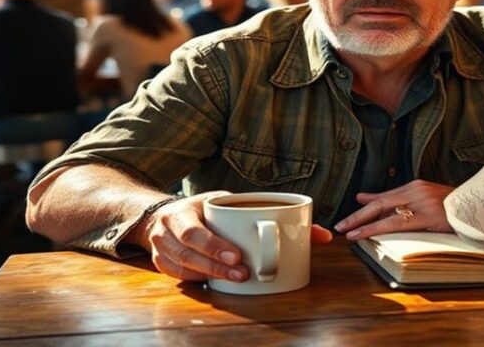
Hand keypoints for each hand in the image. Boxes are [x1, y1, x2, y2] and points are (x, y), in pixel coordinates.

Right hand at [135, 192, 332, 281]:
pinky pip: (179, 278)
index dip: (213, 245)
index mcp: (183, 211)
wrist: (165, 216)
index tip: (237, 255)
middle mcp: (167, 230)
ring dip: (210, 275)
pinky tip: (214, 281)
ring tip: (236, 279)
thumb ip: (272, 215)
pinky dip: (198, 280)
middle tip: (243, 273)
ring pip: (184, 268)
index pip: (194, 230)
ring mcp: (161, 249)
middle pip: (189, 252)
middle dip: (217, 266)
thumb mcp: (231, 202)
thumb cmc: (206, 209)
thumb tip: (323, 236)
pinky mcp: (163, 265)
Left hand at [334, 180, 453, 239]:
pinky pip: (400, 224)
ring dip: (365, 224)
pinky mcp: (429, 217)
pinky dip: (381, 229)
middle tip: (341, 226)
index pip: (384, 198)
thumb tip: (363, 197)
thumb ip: (395, 198)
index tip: (349, 217)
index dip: (364, 208)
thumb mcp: (422, 198)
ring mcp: (422, 203)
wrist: (478, 206)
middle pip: (380, 203)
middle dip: (358, 215)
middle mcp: (416, 191)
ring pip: (387, 214)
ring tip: (349, 233)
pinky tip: (369, 235)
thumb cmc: (451, 205)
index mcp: (414, 186)